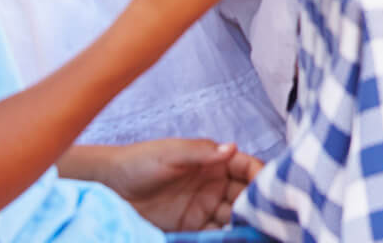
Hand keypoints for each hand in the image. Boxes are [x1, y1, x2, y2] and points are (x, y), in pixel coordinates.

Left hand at [95, 138, 260, 229]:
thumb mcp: (171, 154)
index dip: (262, 176)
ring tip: (257, 234)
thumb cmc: (139, 162)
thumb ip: (202, 153)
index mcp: (213, 161)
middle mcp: (214, 185)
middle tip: (272, 220)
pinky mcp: (192, 228)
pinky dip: (226, 238)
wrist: (108, 187)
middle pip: (246, 196)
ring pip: (234, 218)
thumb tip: (233, 148)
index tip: (274, 190)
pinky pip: (215, 234)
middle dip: (260, 206)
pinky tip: (235, 240)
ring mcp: (204, 208)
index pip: (246, 168)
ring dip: (246, 226)